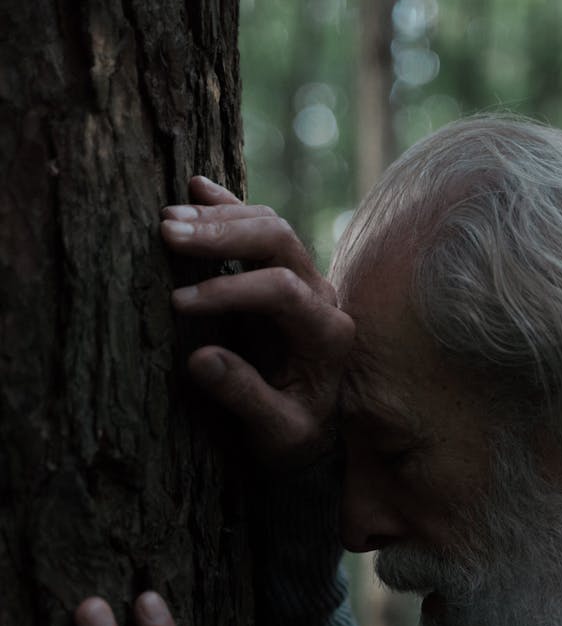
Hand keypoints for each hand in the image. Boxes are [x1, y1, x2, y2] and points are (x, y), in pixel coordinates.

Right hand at [161, 176, 354, 465]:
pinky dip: (228, 207)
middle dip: (222, 233)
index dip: (228, 289)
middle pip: (279, 240)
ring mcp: (306, 279)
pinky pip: (260, 228)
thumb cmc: (297, 437)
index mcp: (329, 335)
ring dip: (218, 217)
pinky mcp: (283, 273)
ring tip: (167, 221)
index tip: (179, 302)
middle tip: (168, 234)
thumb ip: (246, 399)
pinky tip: (196, 188)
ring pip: (269, 225)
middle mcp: (324, 297)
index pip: (282, 290)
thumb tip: (199, 359)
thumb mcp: (278, 434)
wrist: (316, 433)